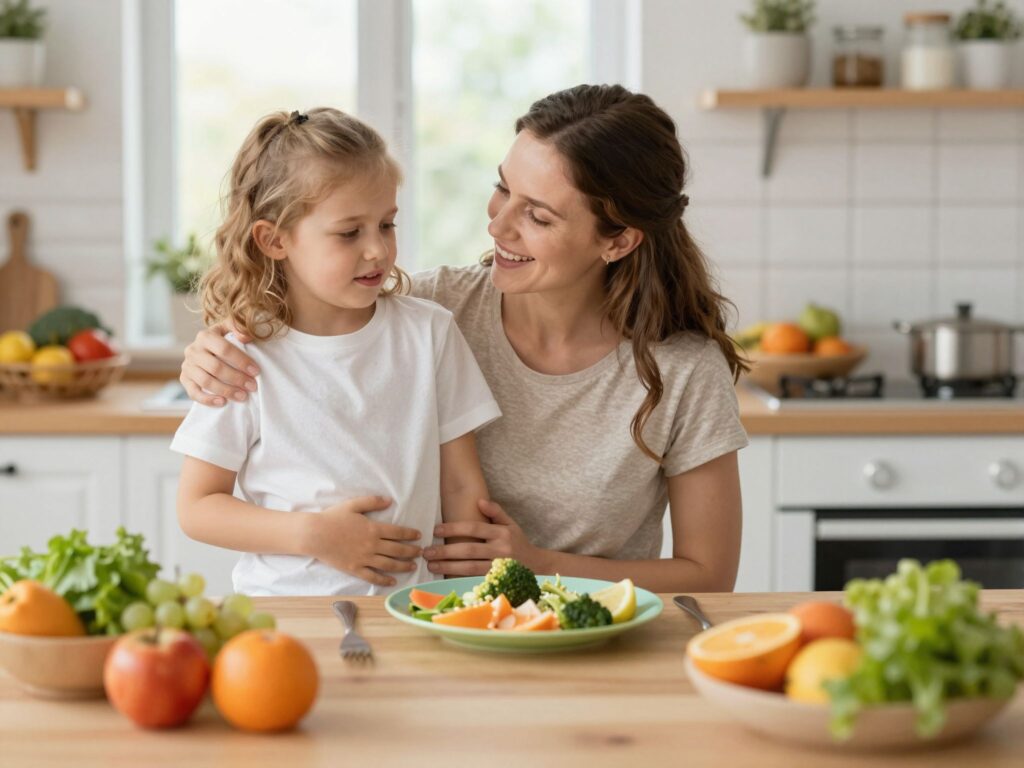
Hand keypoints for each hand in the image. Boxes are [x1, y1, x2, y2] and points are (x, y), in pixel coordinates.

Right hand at [180, 322, 258, 405]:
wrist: (208, 350)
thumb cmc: (224, 339)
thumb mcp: (231, 328)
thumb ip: (238, 327)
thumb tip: (245, 337)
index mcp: (205, 336)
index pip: (224, 349)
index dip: (241, 361)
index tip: (255, 371)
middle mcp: (193, 350)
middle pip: (216, 367)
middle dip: (236, 378)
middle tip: (252, 386)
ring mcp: (187, 366)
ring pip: (206, 381)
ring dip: (226, 390)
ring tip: (243, 396)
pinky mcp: (184, 379)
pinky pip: (193, 393)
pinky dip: (208, 400)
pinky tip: (223, 402)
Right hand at [304, 495, 422, 586]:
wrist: (314, 535)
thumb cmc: (333, 518)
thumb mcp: (353, 505)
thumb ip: (372, 502)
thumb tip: (390, 500)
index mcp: (373, 528)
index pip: (398, 532)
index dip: (410, 534)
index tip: (419, 536)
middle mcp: (372, 545)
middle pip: (397, 550)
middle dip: (412, 551)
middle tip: (421, 552)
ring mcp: (364, 558)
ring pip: (389, 564)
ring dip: (403, 565)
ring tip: (413, 566)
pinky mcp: (355, 569)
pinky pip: (373, 576)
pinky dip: (384, 580)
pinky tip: (393, 581)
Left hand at [423, 499, 540, 576]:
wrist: (538, 566)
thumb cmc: (518, 542)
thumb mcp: (511, 524)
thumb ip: (496, 511)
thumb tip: (479, 500)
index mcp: (502, 533)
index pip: (474, 528)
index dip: (454, 528)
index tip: (436, 530)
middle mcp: (501, 550)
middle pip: (468, 550)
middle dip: (445, 551)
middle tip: (426, 552)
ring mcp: (499, 568)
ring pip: (470, 568)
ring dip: (448, 567)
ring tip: (431, 565)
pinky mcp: (497, 581)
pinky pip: (475, 580)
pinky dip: (459, 579)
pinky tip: (445, 578)